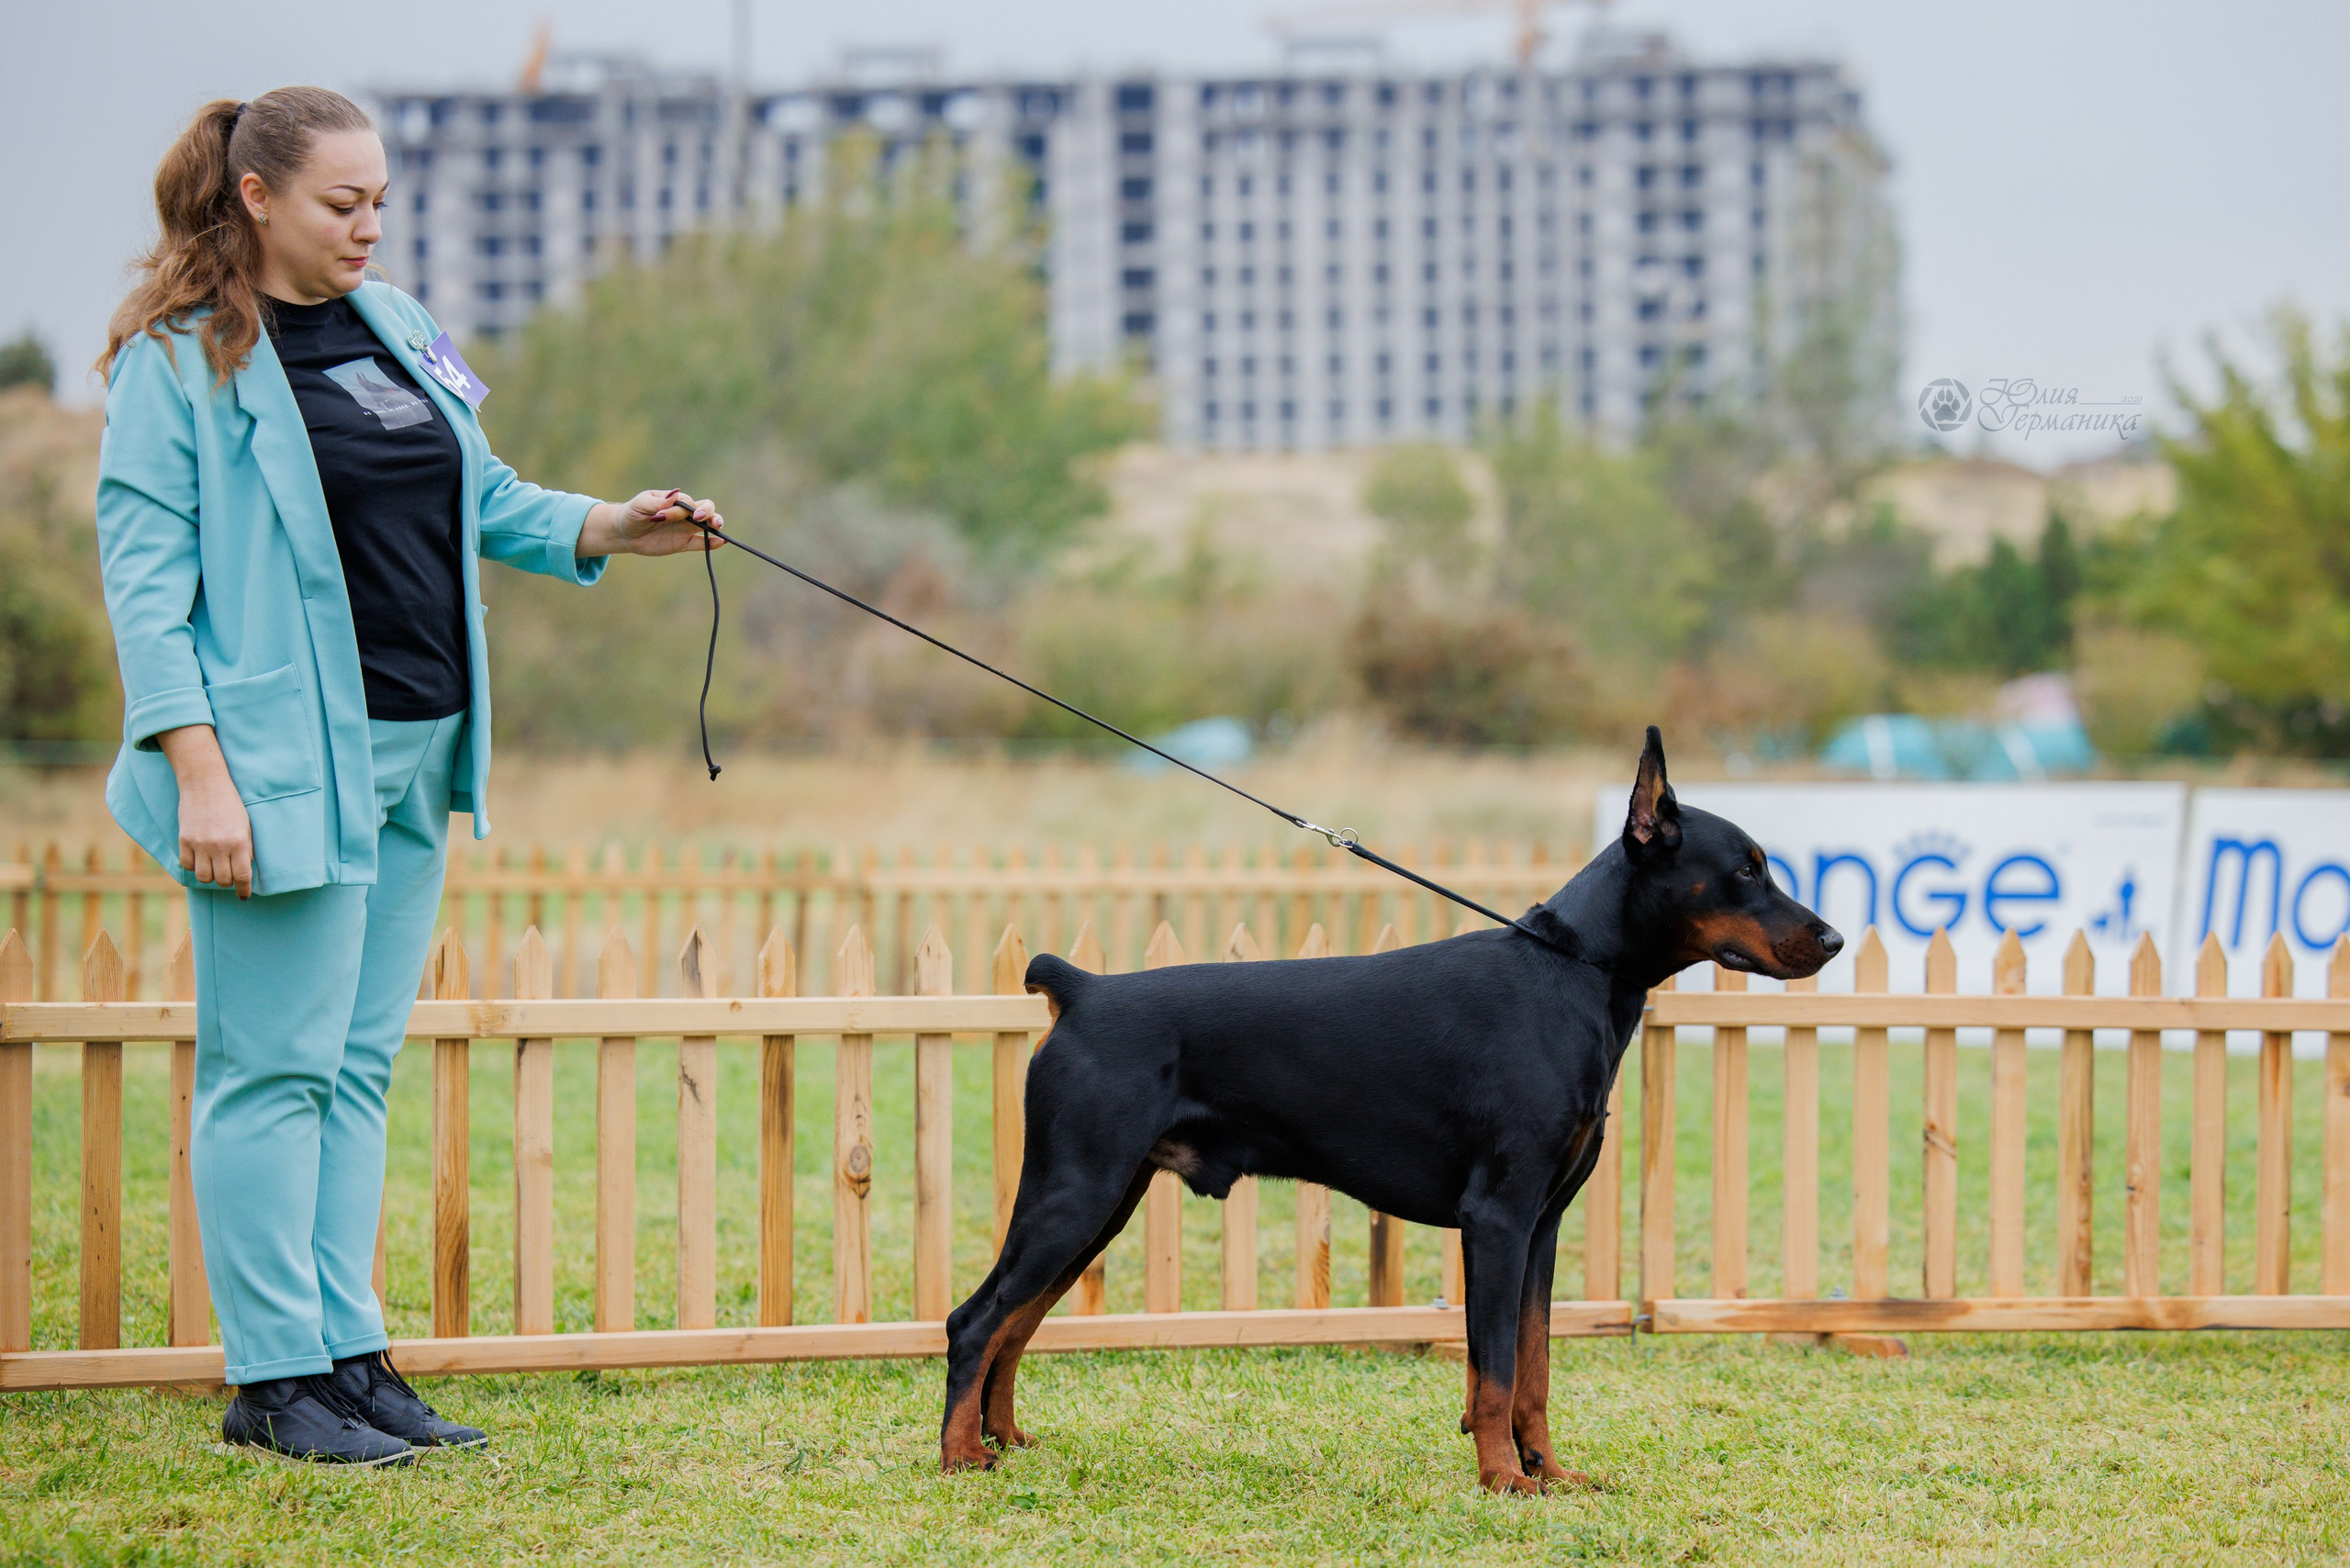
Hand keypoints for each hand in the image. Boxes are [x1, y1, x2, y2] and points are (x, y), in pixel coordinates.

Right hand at [157, 725, 253, 898]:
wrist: (205, 783)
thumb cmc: (231, 804)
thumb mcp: (246, 825)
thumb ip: (246, 848)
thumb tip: (245, 870)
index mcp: (239, 842)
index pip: (242, 876)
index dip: (244, 889)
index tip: (244, 895)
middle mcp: (219, 846)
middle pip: (222, 880)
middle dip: (227, 882)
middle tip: (229, 876)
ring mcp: (200, 844)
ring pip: (203, 877)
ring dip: (210, 876)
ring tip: (214, 868)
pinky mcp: (184, 840)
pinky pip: (187, 865)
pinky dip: (193, 867)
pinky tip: (198, 860)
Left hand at [577, 490, 724, 558]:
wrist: (625, 533)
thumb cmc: (632, 513)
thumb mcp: (640, 505)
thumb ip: (657, 502)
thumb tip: (674, 495)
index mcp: (674, 501)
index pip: (686, 503)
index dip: (679, 509)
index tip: (662, 516)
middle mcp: (683, 514)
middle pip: (705, 508)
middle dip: (707, 511)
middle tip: (700, 518)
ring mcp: (685, 529)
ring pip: (707, 524)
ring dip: (715, 523)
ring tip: (717, 526)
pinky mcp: (683, 544)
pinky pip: (700, 543)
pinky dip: (712, 543)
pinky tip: (720, 542)